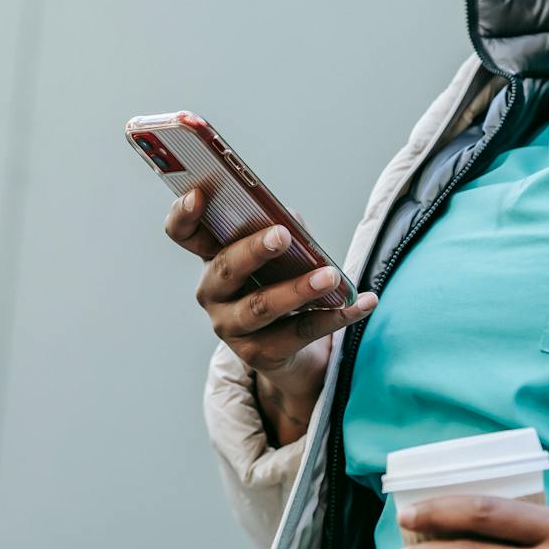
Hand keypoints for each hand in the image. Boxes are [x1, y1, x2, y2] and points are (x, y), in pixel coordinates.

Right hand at [169, 185, 375, 444]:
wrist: (289, 348)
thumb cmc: (279, 282)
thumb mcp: (278, 254)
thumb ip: (282, 230)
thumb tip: (292, 221)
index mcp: (212, 257)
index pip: (183, 233)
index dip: (184, 214)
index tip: (199, 194)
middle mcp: (213, 292)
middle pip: (226, 268)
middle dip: (254, 251)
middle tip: (282, 235)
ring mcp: (232, 327)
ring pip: (262, 307)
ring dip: (298, 290)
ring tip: (330, 276)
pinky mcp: (260, 354)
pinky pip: (301, 333)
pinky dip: (338, 316)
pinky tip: (364, 301)